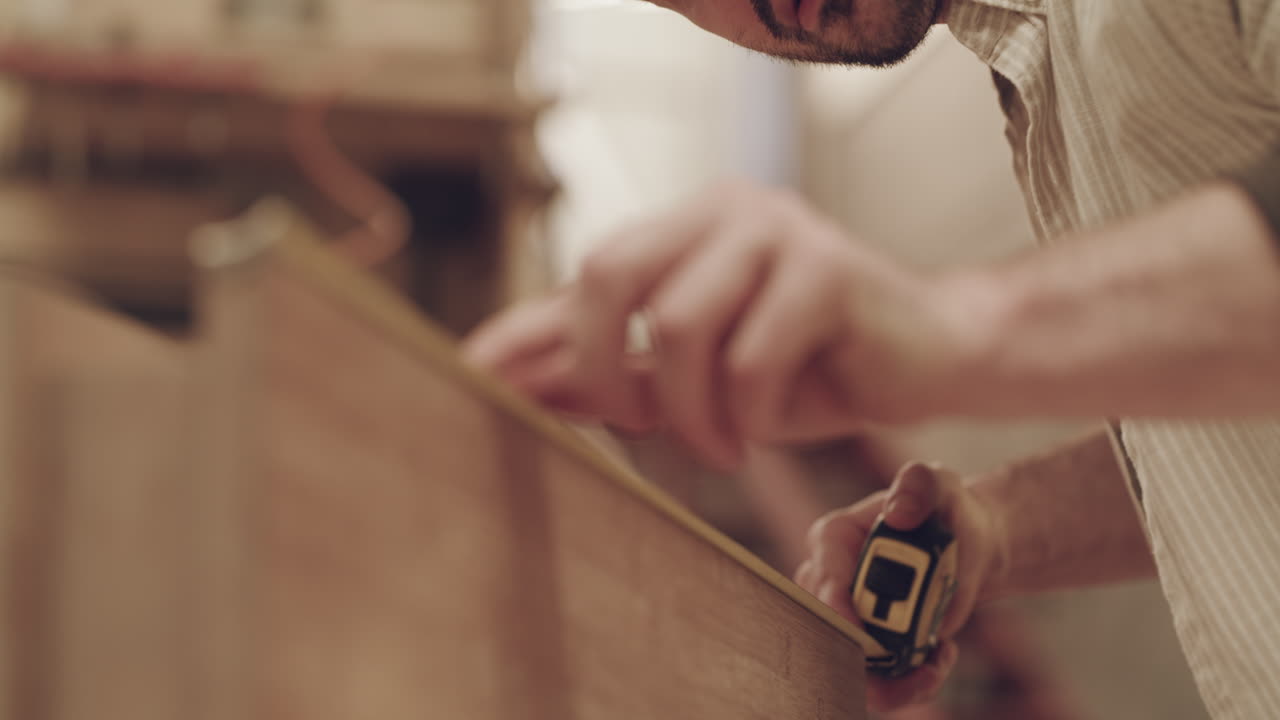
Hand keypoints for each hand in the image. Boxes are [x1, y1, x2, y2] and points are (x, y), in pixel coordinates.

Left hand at [463, 181, 987, 468]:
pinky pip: (750, 355)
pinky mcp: (829, 267)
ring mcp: (778, 230)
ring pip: (680, 324)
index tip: (473, 378)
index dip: (526, 329)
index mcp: (686, 227)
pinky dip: (744, 413)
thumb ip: (612, 373)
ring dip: (686, 408)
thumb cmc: (803, 368)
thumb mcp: (694, 379)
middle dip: (602, 366)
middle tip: (634, 425)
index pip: (588, 270)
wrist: (927, 360)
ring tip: (717, 443)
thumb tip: (512, 385)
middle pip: (612, 272)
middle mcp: (724, 210)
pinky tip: (759, 431)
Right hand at [795, 462, 1006, 711]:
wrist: (967, 546)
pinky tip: (941, 658)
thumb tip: (898, 514)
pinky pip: (877, 680)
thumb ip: (918, 486)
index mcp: (835, 537)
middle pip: (824, 624)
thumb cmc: (944, 508)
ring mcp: (847, 617)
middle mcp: (829, 580)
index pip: (823, 570)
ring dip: (888, 680)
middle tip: (909, 660)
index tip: (858, 625)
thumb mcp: (939, 484)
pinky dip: (908, 683)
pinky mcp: (870, 646)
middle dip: (859, 651)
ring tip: (933, 668)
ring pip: (846, 663)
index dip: (834, 600)